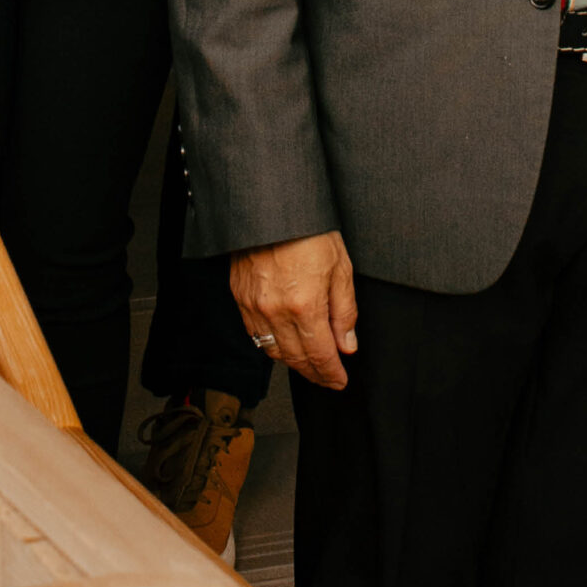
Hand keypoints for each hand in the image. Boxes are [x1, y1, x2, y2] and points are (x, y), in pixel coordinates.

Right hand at [231, 231, 358, 389]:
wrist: (273, 206)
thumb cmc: (308, 229)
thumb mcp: (340, 267)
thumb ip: (345, 311)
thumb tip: (346, 344)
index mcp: (305, 305)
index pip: (320, 355)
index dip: (331, 373)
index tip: (339, 380)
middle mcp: (276, 312)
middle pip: (296, 359)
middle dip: (314, 373)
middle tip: (327, 377)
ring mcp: (254, 306)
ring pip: (273, 351)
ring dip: (293, 362)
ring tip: (308, 363)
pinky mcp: (240, 297)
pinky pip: (255, 333)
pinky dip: (271, 344)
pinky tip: (283, 342)